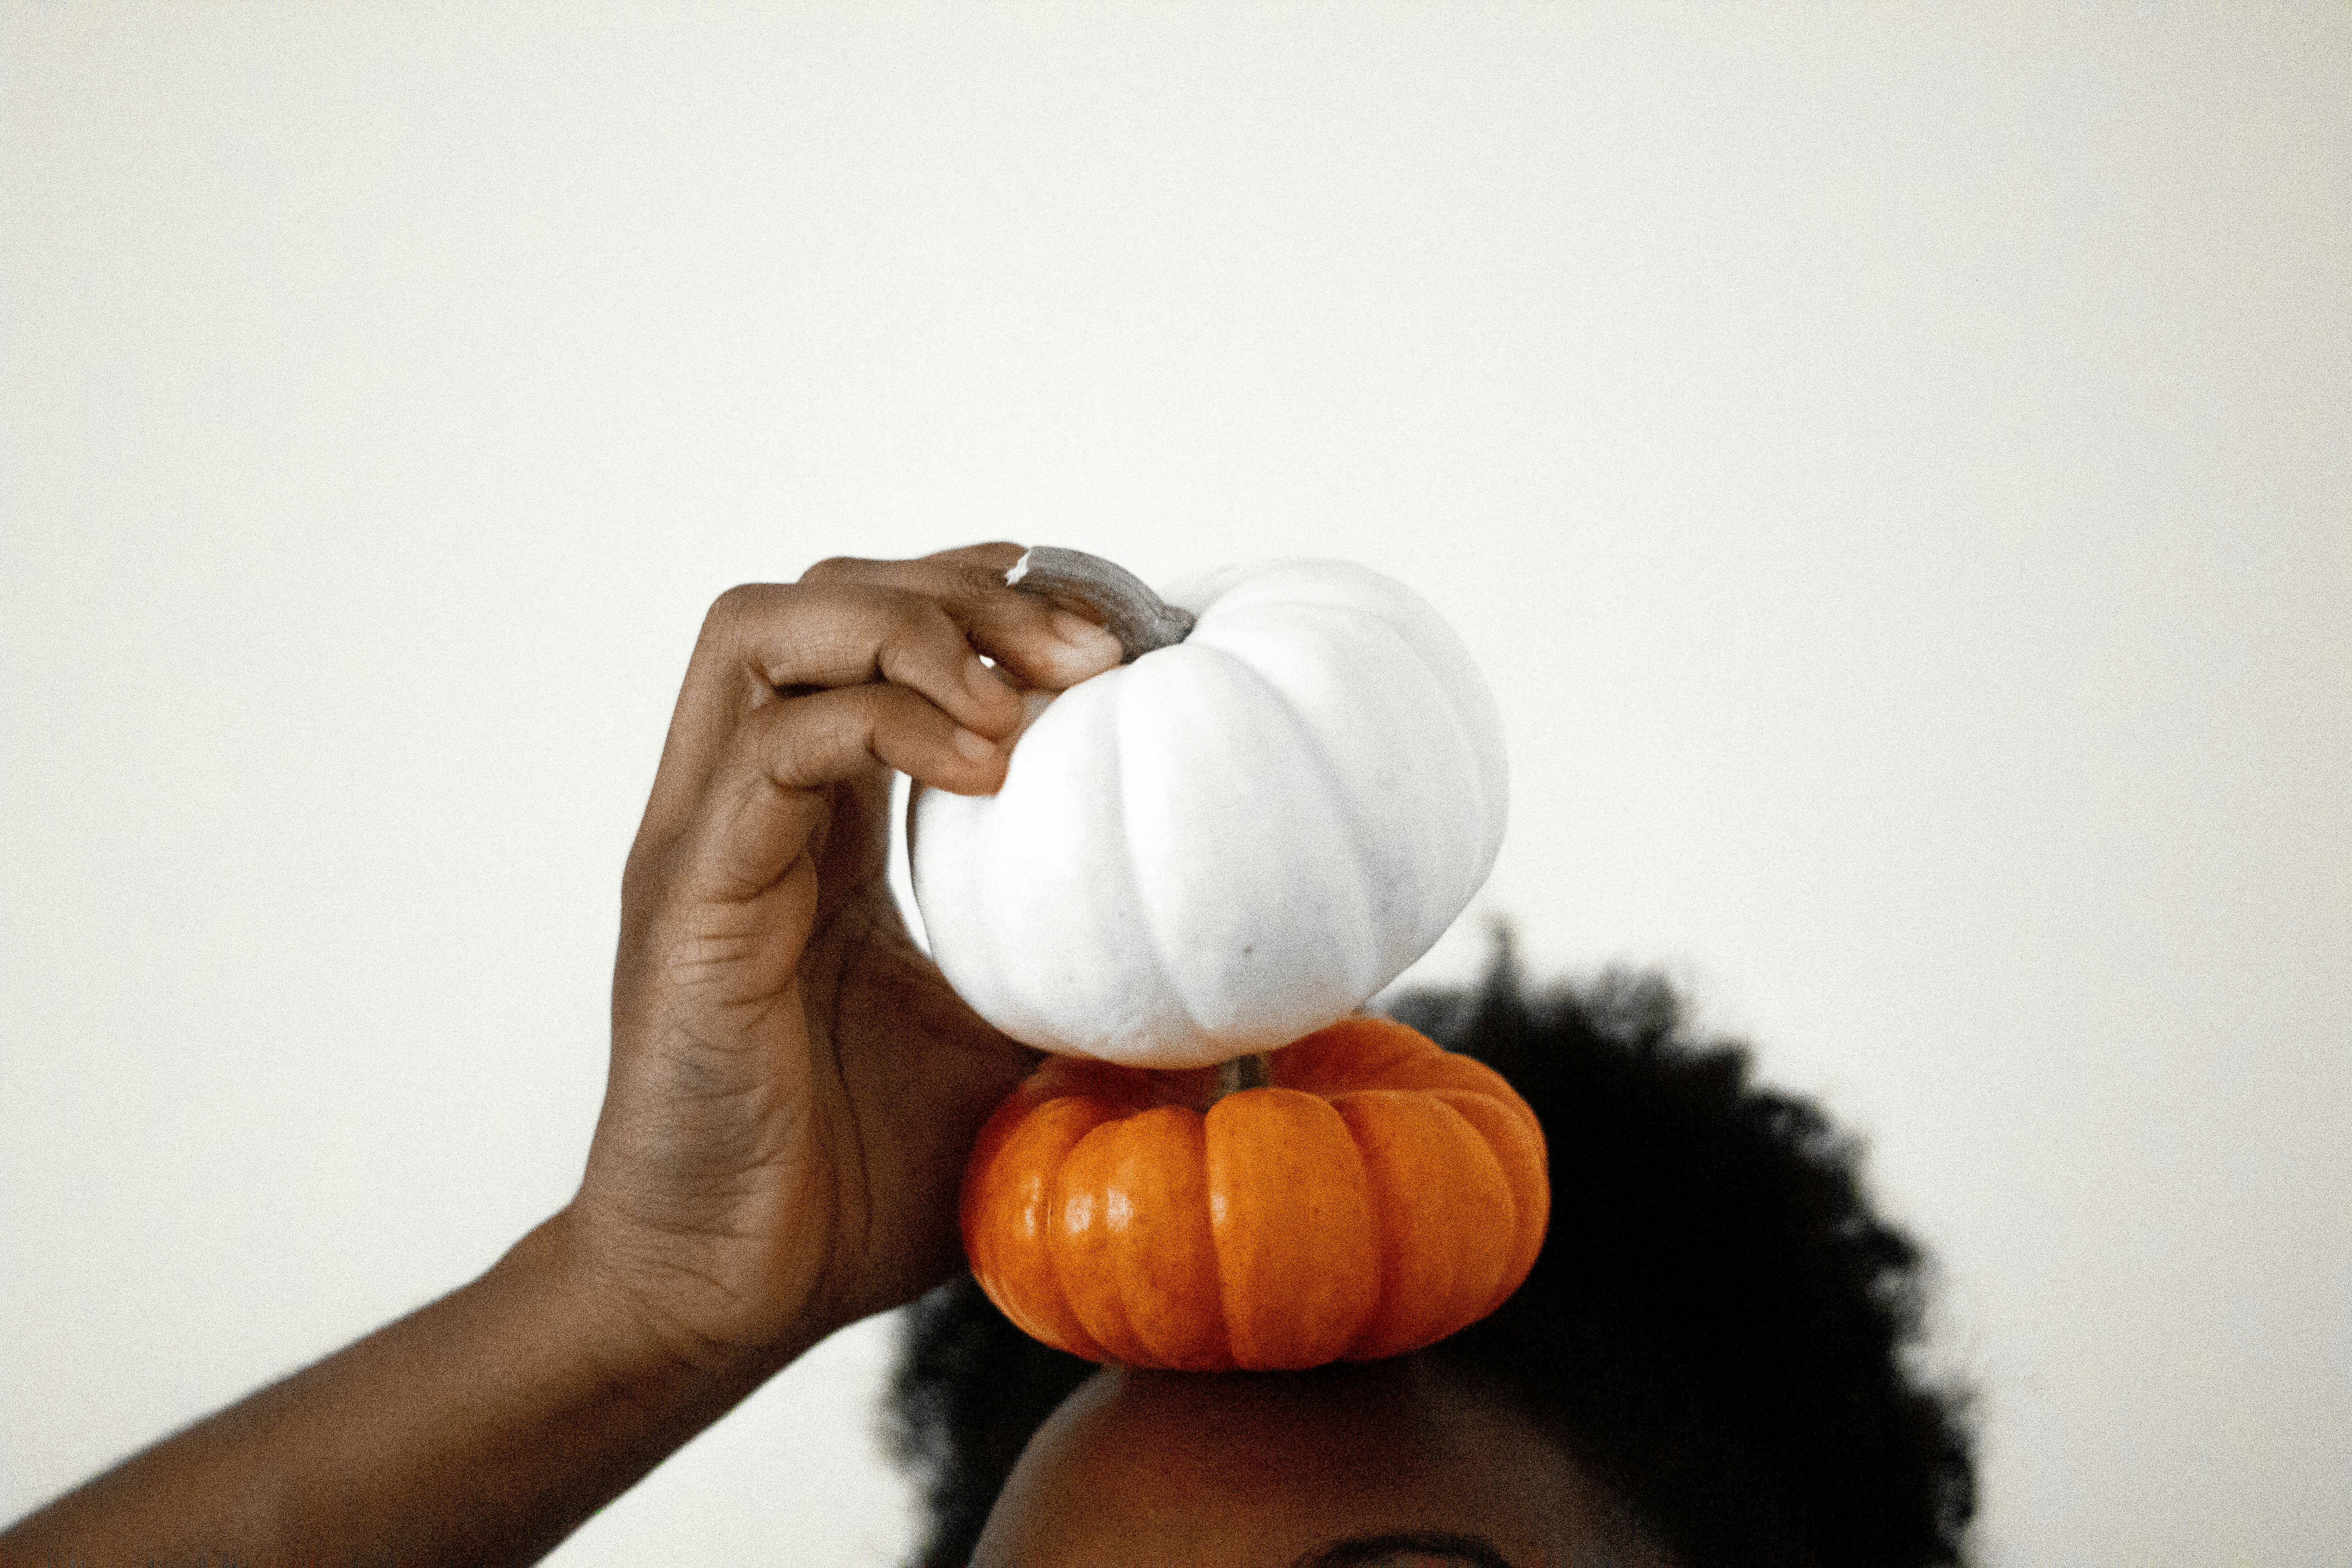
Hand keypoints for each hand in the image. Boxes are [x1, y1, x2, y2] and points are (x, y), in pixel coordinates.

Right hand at [565, 542, 1123, 1379]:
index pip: (864, 642)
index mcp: (806, 830)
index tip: (1089, 622)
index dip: (969, 599)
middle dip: (960, 591)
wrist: (728, 1292)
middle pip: (816, 599)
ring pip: (766, 633)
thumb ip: (1075, 986)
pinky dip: (886, 727)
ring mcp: (704, 840)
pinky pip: (774, 749)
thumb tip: (1227, 982)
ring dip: (914, 630)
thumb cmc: (852, 1183)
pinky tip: (987, 772)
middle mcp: (741, 808)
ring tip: (1028, 697)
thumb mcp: (1002, 1056)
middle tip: (1092, 654)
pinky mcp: (691, 894)